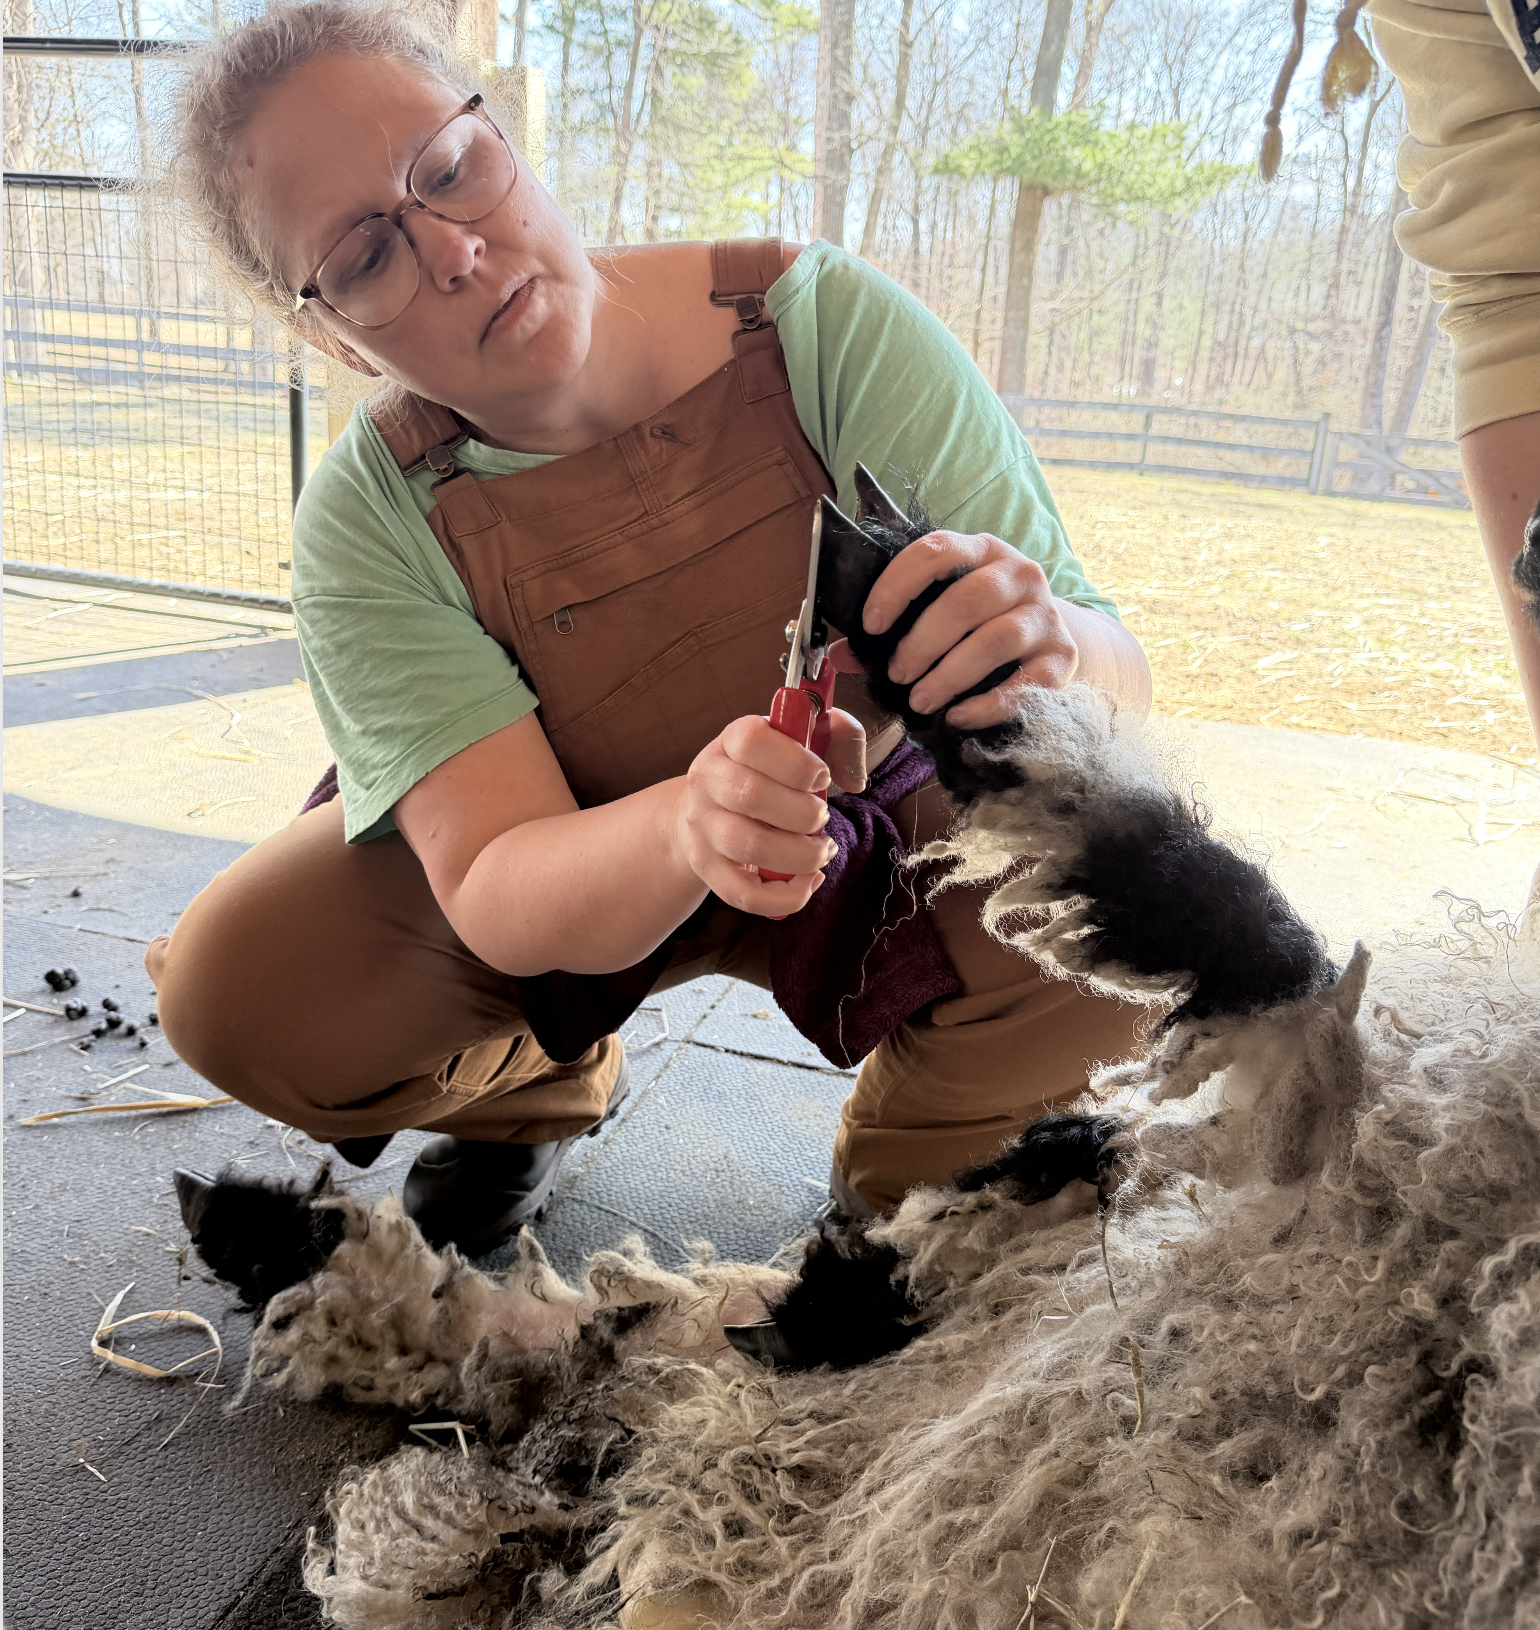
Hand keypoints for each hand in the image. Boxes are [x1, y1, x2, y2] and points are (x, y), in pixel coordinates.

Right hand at [671, 711, 864, 915]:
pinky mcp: (708, 869)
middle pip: (752, 796)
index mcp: (730, 742)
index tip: (822, 777)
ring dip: (801, 854)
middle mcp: (707, 781)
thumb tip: (855, 780)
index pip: (752, 741)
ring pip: (750, 847)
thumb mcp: (800, 739)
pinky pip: (744, 894)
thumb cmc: (766, 771)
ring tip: (822, 849)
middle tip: (822, 816)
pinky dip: (786, 896)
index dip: (797, 763)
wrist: (705, 808)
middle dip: (805, 813)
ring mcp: (703, 828)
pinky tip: (809, 880)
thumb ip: (840, 736)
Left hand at [846, 530, 1079, 729]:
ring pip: (994, 640)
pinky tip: (958, 715)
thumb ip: (890, 629)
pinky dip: (986, 705)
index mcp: (981, 551)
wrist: (1053, 642)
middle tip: (896, 674)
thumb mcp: (940, 611)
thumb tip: (838, 655)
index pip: (935, 551)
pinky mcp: (1063, 656)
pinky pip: (1025, 683)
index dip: (897, 586)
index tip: (871, 625)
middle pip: (966, 601)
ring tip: (920, 700)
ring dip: (948, 676)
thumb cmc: (981, 625)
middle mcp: (1020, 573)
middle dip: (921, 643)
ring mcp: (1046, 614)